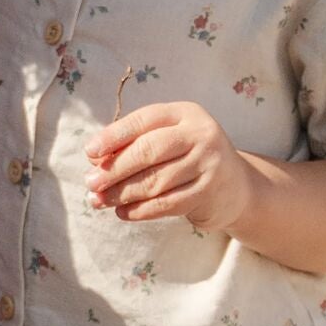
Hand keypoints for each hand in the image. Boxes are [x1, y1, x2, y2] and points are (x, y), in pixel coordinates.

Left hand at [85, 101, 257, 231]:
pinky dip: (141, 210)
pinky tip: (123, 212)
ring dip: (123, 193)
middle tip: (91, 183)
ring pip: (156, 181)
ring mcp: (208, 163)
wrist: (236, 186)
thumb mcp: (166, 140)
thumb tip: (94, 158)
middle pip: (148, 151)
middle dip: (115, 169)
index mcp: (184, 113)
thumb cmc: (187, 158)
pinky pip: (168, 204)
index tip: (90, 152)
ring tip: (100, 201)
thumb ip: (134, 143)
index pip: (143, 120)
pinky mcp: (210, 192)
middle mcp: (200, 134)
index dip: (114, 136)